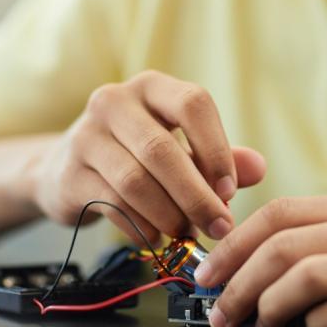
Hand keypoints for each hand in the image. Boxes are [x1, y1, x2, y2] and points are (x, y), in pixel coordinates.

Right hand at [29, 70, 266, 244]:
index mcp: (151, 87)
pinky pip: (112, 205)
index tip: (230, 191)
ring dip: (169, 216)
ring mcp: (86, 136)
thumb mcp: (182, 149)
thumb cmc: (138, 156)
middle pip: (162, 150)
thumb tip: (259, 168)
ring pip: (135, 181)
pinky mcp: (70, 174)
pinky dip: (142, 228)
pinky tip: (157, 239)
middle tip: (219, 227)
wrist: (67, 169)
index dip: (216, 149)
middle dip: (196, 195)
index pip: (192, 104)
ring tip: (187, 235)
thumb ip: (220, 158)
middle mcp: (114, 102)